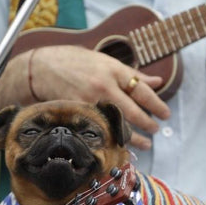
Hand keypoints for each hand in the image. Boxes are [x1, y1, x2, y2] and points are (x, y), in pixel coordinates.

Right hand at [29, 45, 170, 148]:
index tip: (165, 114)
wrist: (40, 67)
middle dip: (148, 124)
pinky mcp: (78, 114)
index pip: (142, 90)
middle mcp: (103, 86)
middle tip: (155, 130)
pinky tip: (121, 144)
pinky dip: (113, 139)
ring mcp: (90, 102)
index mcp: (113, 70)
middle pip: (133, 111)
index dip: (157, 105)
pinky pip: (100, 130)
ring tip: (145, 143)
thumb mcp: (105, 60)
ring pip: (118, 125)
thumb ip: (132, 73)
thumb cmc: (75, 61)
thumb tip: (157, 81)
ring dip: (134, 137)